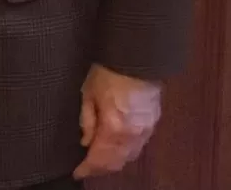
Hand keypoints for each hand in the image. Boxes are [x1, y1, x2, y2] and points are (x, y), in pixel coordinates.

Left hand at [73, 63, 161, 179]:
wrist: (137, 58)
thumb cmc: (109, 72)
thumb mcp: (88, 93)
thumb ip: (87, 120)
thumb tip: (85, 141)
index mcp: (114, 128)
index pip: (99, 159)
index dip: (87, 169)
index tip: (77, 172)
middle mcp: (132, 135)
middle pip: (116, 163)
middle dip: (100, 168)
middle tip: (86, 167)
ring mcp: (145, 131)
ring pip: (129, 157)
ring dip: (114, 162)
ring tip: (99, 159)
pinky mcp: (153, 124)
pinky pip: (138, 146)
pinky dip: (126, 151)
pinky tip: (116, 147)